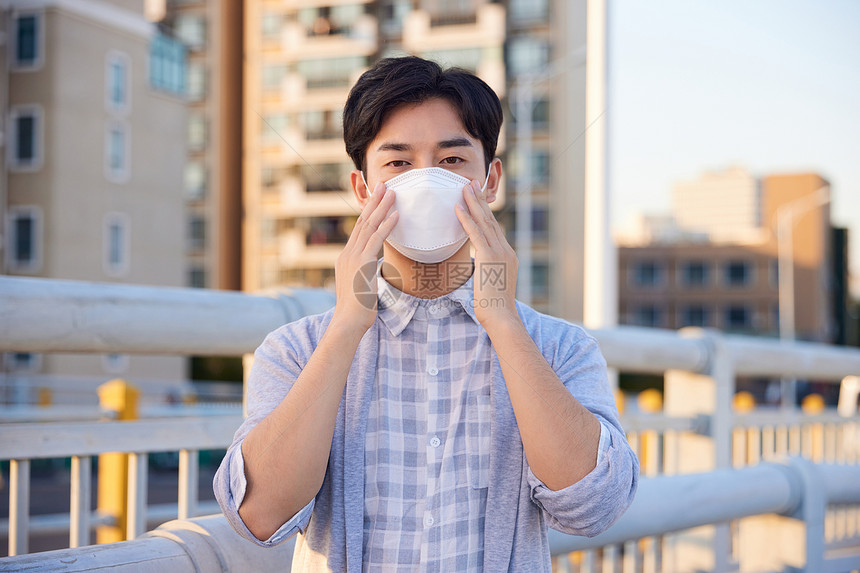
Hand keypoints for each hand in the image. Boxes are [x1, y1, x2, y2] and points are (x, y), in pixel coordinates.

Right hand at [332, 183, 397, 333]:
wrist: (348, 322)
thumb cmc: (357, 310)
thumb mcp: (360, 287)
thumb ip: (365, 274)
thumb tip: (373, 271)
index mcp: (346, 258)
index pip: (359, 229)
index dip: (369, 212)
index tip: (378, 198)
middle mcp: (347, 254)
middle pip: (363, 222)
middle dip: (374, 202)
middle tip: (384, 185)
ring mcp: (353, 257)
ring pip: (369, 226)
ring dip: (382, 208)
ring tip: (392, 192)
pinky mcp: (362, 264)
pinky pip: (377, 240)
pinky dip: (387, 226)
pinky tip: (397, 215)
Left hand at [455, 179, 519, 328]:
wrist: (501, 317)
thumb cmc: (494, 306)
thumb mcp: (491, 283)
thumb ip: (487, 271)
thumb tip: (479, 268)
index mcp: (506, 255)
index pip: (493, 227)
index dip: (484, 210)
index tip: (476, 196)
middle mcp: (505, 249)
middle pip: (490, 219)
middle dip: (479, 199)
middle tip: (471, 182)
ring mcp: (499, 252)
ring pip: (484, 222)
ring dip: (472, 203)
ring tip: (464, 187)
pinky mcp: (488, 258)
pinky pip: (475, 234)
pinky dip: (466, 219)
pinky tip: (457, 208)